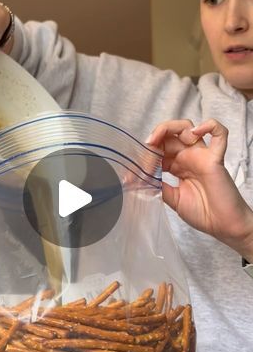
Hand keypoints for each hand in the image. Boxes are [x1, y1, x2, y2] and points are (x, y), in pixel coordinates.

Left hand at [147, 118, 252, 260]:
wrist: (222, 225)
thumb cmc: (202, 212)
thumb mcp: (172, 199)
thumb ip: (158, 186)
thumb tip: (137, 179)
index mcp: (177, 165)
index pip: (157, 151)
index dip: (143, 159)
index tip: (130, 177)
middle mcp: (188, 156)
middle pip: (167, 137)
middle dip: (151, 146)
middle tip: (142, 162)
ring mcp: (201, 155)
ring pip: (186, 127)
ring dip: (167, 129)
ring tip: (155, 141)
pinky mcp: (215, 159)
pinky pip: (219, 134)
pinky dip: (209, 126)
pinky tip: (193, 134)